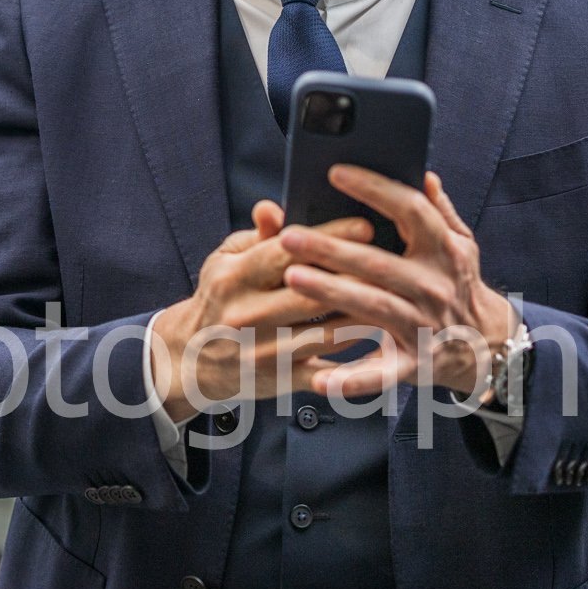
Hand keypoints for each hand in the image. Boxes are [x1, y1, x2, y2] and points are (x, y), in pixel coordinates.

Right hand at [149, 201, 377, 423]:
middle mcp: (247, 316)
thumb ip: (256, 236)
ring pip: (328, 333)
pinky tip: (382, 337)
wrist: (190, 360)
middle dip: (357, 276)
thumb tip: (274, 208)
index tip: (365, 225)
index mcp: (233, 279)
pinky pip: (329, 370)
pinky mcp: (279, 381)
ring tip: (397, 296)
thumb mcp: (225, 260)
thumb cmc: (219, 299)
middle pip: (313, 294)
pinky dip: (358, 356)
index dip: (328, 238)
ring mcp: (264, 352)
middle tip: (394, 260)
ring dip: (366, 315)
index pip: (286, 254)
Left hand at [279, 167, 515, 400]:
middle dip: (333, 248)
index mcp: (443, 250)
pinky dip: (353, 380)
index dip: (375, 190)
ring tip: (293, 278)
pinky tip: (321, 377)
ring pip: (373, 307)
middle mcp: (433, 285)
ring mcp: (423, 325)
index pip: (410, 210)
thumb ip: (439, 209)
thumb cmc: (458, 283)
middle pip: (378, 263)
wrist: (486, 345)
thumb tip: (423, 173)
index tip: (335, 173)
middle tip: (289, 235)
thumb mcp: (461, 243)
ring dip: (332, 293)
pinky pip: (382, 373)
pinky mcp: (414, 363)